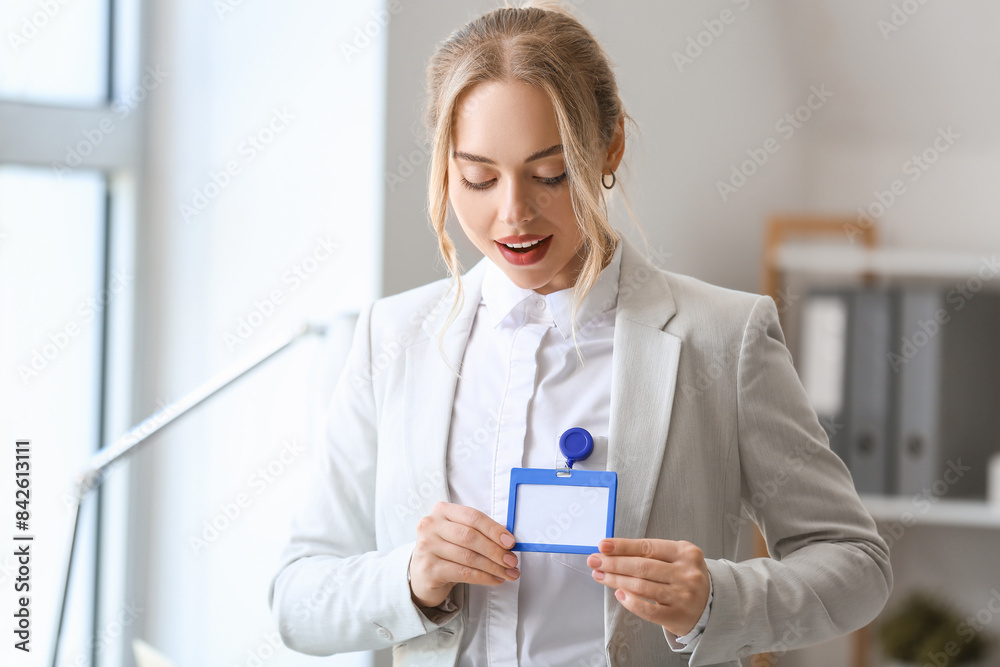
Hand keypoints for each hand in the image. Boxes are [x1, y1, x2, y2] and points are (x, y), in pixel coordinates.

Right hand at [408, 501, 519, 607]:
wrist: (422, 576)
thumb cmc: (445, 552)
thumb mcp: (460, 536)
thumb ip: (481, 532)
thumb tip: (507, 537)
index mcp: (442, 511)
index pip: (473, 517)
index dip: (494, 529)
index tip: (511, 542)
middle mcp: (430, 526)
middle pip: (470, 537)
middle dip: (495, 550)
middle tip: (512, 561)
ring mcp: (426, 547)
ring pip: (468, 557)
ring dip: (493, 566)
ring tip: (508, 573)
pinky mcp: (428, 568)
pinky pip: (462, 573)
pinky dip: (483, 577)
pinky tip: (494, 579)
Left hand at [587, 538, 709, 636]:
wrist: (710, 604)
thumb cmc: (685, 576)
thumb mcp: (676, 557)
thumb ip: (649, 553)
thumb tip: (612, 551)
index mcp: (685, 552)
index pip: (648, 547)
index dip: (623, 546)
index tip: (603, 545)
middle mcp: (686, 573)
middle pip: (642, 567)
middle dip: (614, 563)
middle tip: (594, 561)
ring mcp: (683, 596)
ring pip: (642, 587)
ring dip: (616, 580)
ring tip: (600, 576)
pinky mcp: (677, 616)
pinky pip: (648, 610)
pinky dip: (631, 602)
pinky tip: (619, 594)